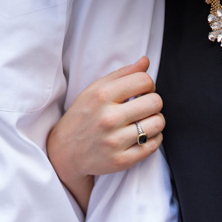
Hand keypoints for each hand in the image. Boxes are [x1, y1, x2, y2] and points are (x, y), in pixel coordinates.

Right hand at [47, 56, 164, 210]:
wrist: (64, 154)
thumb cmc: (81, 118)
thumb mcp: (94, 91)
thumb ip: (121, 75)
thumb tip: (145, 61)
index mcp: (102, 96)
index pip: (144, 81)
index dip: (148, 85)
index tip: (141, 92)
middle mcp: (108, 119)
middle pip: (155, 102)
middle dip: (153, 103)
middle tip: (142, 109)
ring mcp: (114, 142)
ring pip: (158, 123)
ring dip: (155, 121)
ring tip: (143, 123)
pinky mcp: (121, 161)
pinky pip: (153, 145)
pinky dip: (153, 139)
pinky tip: (142, 137)